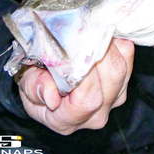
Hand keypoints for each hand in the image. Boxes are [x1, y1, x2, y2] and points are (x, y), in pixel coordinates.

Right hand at [15, 38, 134, 134]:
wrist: (45, 81)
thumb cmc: (36, 82)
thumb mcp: (26, 84)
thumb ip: (34, 87)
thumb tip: (51, 95)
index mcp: (69, 120)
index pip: (88, 100)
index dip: (85, 75)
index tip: (74, 54)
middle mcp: (97, 113)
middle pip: (112, 78)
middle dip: (99, 52)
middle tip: (84, 34)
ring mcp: (115, 98)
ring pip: (122, 66)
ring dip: (108, 46)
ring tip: (90, 33)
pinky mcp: (124, 80)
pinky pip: (128, 55)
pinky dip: (116, 42)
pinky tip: (101, 35)